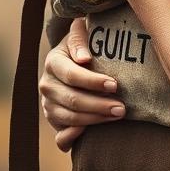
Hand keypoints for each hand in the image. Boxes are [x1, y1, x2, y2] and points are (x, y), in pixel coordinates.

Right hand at [40, 17, 126, 151]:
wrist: (78, 59)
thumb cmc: (87, 44)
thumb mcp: (83, 33)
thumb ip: (80, 39)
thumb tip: (83, 58)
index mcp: (53, 62)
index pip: (71, 75)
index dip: (93, 81)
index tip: (114, 85)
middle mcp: (47, 85)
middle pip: (71, 99)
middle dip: (98, 105)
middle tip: (122, 108)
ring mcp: (49, 105)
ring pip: (68, 118)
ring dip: (94, 119)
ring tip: (117, 115)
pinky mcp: (55, 121)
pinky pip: (59, 137)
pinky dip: (71, 137)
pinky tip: (89, 132)